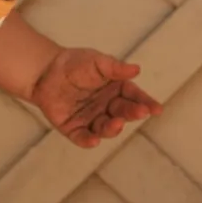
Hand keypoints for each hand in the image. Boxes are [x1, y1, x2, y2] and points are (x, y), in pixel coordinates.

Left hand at [31, 47, 161, 146]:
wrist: (45, 70)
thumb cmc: (75, 63)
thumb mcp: (97, 61)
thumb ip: (115, 68)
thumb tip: (136, 69)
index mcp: (116, 89)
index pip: (134, 96)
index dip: (146, 103)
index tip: (156, 109)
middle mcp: (106, 106)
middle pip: (123, 113)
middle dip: (133, 113)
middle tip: (141, 112)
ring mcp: (91, 119)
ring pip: (106, 128)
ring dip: (113, 128)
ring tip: (117, 123)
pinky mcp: (73, 128)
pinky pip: (82, 137)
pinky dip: (88, 141)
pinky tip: (94, 141)